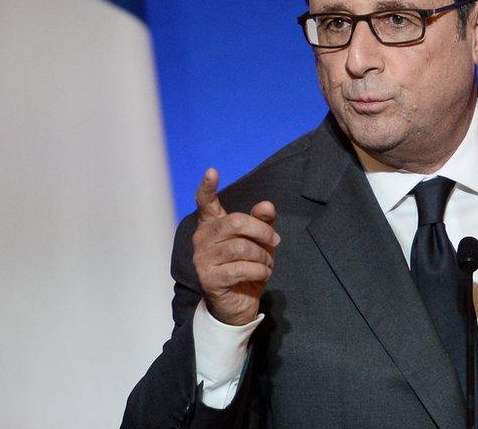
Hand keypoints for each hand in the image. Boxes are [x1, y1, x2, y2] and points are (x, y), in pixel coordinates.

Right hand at [192, 168, 278, 325]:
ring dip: (262, 255)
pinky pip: (241, 268)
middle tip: (276, 242)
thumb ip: (262, 222)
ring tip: (267, 263)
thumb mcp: (259, 243)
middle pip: (235, 222)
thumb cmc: (246, 267)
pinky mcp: (209, 278)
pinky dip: (259, 270)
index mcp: (212, 225)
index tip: (212, 171)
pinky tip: (262, 273)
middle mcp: (202, 239)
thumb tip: (267, 205)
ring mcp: (202, 259)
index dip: (207, 187)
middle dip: (262, 231)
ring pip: (241, 247)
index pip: (205, 202)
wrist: (236, 305)